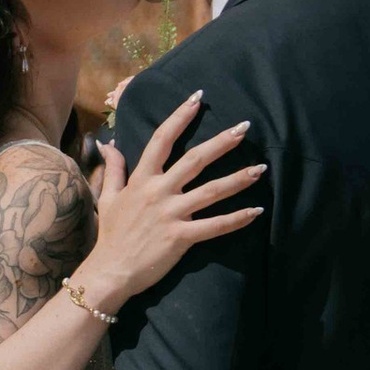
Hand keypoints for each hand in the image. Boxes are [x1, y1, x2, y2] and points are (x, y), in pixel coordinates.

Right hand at [81, 91, 262, 311]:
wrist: (110, 271)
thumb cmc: (111, 235)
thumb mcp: (108, 197)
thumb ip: (113, 169)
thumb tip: (109, 144)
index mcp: (142, 179)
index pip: (162, 139)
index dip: (180, 117)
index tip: (198, 98)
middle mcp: (158, 192)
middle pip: (195, 160)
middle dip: (221, 142)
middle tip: (245, 127)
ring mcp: (171, 214)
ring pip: (211, 191)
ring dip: (238, 179)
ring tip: (261, 168)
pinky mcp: (181, 238)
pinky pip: (214, 226)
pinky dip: (237, 219)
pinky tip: (256, 211)